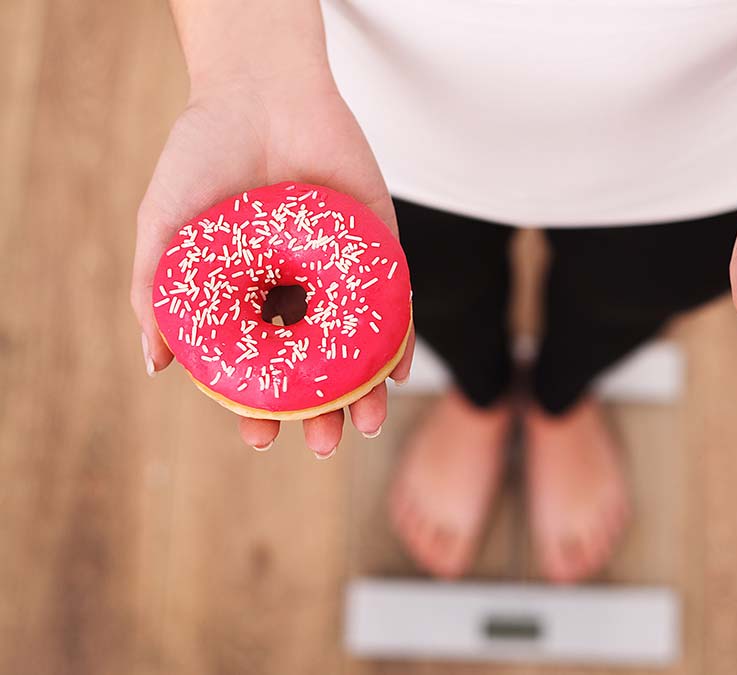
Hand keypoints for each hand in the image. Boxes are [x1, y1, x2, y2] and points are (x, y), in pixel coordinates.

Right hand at [130, 71, 413, 454]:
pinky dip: (398, 339)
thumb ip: (156, 292)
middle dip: (319, 412)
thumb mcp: (165, 226)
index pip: (258, 366)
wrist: (260, 91)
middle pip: (314, 366)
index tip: (259, 437)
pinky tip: (395, 373)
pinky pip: (394, 303)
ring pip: (356, 346)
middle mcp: (296, 292)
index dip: (259, 405)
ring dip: (363, 390)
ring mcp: (340, 273)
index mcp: (248, 296)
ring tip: (361, 425)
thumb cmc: (203, 156)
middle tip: (323, 443)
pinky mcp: (379, 248)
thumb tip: (156, 365)